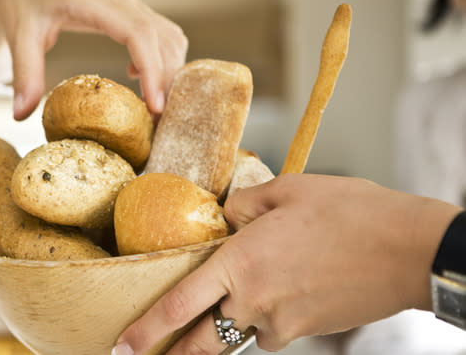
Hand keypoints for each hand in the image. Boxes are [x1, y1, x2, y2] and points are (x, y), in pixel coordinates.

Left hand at [0, 0, 186, 120]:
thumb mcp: (19, 33)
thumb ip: (25, 73)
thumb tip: (20, 116)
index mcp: (94, 0)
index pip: (139, 33)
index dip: (153, 70)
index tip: (155, 106)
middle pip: (162, 38)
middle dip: (167, 81)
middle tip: (158, 122)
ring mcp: (128, 3)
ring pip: (167, 36)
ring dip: (169, 71)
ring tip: (154, 108)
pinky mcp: (128, 9)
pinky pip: (159, 33)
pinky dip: (161, 59)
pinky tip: (136, 78)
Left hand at [114, 174, 461, 353]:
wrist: (409, 250)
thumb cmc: (350, 213)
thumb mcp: (287, 191)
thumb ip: (244, 205)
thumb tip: (226, 217)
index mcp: (240, 263)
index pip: (178, 305)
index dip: (145, 330)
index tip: (121, 347)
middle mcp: (254, 301)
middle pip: (201, 339)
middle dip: (170, 352)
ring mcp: (281, 323)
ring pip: (237, 331)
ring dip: (223, 324)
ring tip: (226, 305)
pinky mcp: (305, 332)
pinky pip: (269, 329)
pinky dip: (263, 315)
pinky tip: (283, 287)